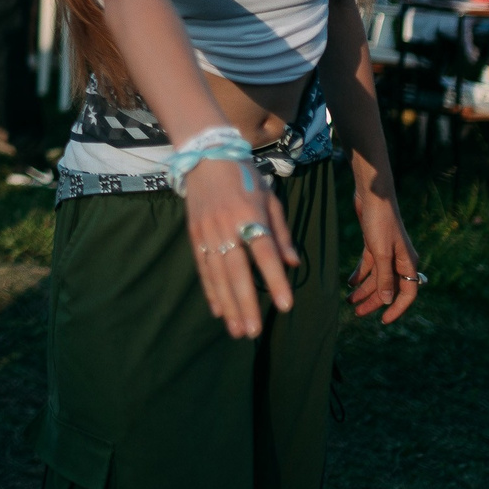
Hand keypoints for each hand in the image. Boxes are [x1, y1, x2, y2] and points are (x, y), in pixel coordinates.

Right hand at [183, 154, 297, 338]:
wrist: (205, 156)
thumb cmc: (245, 178)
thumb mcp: (270, 199)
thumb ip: (281, 233)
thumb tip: (293, 264)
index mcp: (249, 216)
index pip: (264, 253)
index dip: (275, 280)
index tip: (285, 305)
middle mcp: (226, 227)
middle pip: (237, 271)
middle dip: (246, 303)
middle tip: (253, 332)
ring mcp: (207, 233)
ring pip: (217, 275)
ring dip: (228, 305)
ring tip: (237, 330)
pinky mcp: (194, 236)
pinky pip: (203, 268)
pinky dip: (210, 291)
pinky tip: (219, 311)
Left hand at [347, 189, 422, 323]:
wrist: (372, 194)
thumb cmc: (380, 221)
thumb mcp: (381, 252)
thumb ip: (384, 276)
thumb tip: (388, 300)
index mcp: (407, 262)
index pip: (407, 293)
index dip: (397, 308)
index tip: (383, 321)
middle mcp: (400, 259)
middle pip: (389, 287)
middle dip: (374, 301)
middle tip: (357, 313)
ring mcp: (387, 251)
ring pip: (377, 277)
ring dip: (364, 289)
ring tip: (349, 301)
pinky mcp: (374, 243)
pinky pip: (369, 265)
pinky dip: (360, 274)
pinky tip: (349, 283)